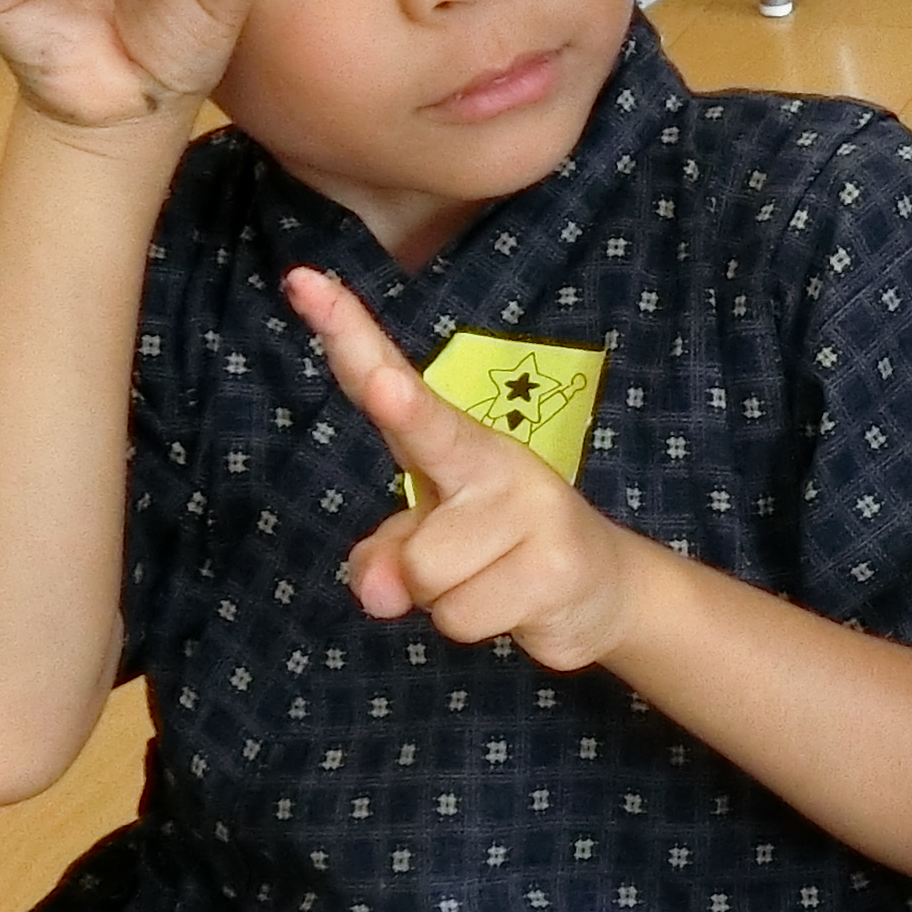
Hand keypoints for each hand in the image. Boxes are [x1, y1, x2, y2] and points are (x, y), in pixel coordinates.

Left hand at [287, 265, 644, 666]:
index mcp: (456, 446)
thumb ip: (383, 557)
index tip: (306, 286)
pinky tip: (518, 601)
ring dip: (447, 601)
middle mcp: (497, 465)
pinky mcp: (558, 567)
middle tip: (460, 549)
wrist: (605, 587)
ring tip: (491, 580)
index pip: (394, 385)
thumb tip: (383, 595)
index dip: (348, 336)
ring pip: (430, 581)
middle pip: (415, 529)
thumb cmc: (494, 552)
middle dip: (418, 563)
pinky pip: (465, 617)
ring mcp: (533, 512)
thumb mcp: (423, 546)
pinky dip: (478, 625)